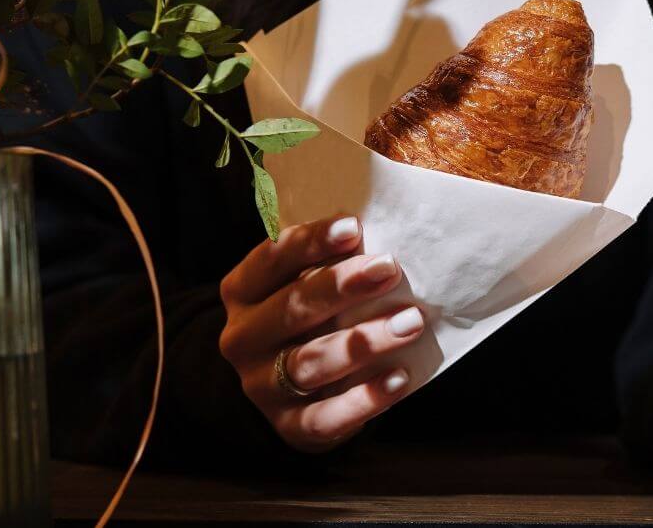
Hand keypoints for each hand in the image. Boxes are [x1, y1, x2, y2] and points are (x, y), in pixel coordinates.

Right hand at [218, 215, 424, 452]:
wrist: (281, 394)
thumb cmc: (305, 321)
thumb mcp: (297, 287)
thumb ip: (322, 263)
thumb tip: (378, 228)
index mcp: (241, 293)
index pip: (271, 259)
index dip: (311, 242)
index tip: (354, 227)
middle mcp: (243, 338)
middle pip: (292, 308)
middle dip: (342, 287)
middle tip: (389, 267)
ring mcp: (262, 386)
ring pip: (310, 362)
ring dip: (363, 342)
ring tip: (411, 322)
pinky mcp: (289, 426)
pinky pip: (327, 415)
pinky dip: (365, 398)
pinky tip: (400, 378)